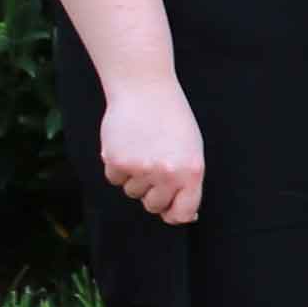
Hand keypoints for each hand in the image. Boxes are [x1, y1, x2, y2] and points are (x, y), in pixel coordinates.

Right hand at [93, 79, 205, 229]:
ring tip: (143, 149)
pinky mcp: (116, 162)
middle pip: (154, 206)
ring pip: (132, 192)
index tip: (172, 211)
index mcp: (192, 172)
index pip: (183, 213)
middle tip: (155, 168)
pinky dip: (118, 167)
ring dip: (135, 177)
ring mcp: (141, 169)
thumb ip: (188, 182)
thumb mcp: (191, 150)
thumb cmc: (172, 120)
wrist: (145, 90)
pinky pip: (115, 179)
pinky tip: (127, 145)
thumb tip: (185, 216)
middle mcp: (167, 174)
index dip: (175, 215)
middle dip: (153, 194)